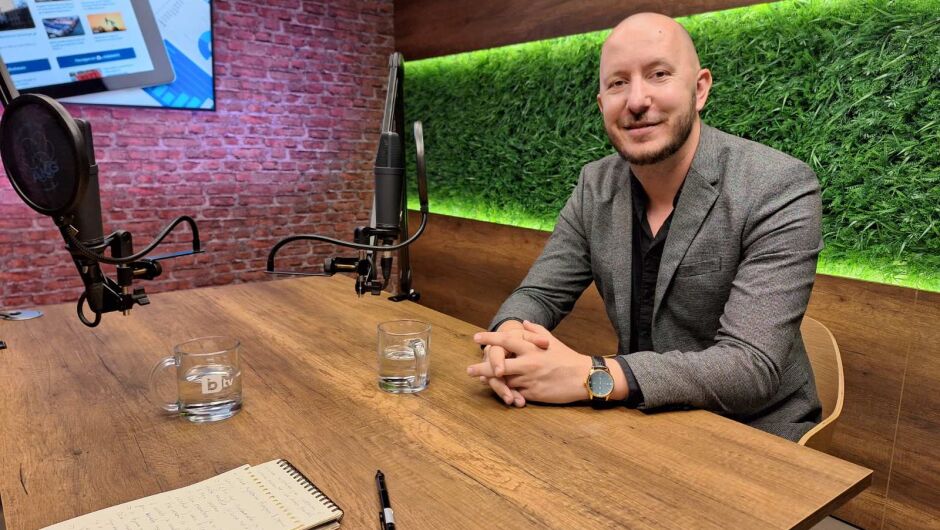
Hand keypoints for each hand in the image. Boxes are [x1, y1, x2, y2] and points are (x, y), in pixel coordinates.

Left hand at [469, 321, 591, 403]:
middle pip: (499, 365)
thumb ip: (536, 330)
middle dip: (482, 367)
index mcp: (531, 348)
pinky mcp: (533, 394)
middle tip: (469, 370)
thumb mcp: (552, 340)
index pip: (506, 341)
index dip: (489, 339)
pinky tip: (500, 393)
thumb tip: (523, 322)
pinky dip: (507, 393)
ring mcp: (530, 379)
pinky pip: (515, 393)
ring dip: (492, 382)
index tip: (476, 338)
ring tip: (481, 381)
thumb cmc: (567, 357)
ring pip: (505, 381)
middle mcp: (528, 363)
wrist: (583, 377)